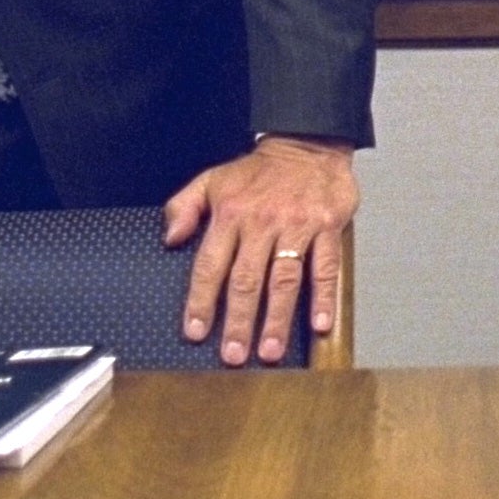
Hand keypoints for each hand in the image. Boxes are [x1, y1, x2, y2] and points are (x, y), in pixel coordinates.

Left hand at [164, 137, 357, 366]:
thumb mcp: (212, 179)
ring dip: (276, 318)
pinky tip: (319, 324)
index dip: (201, 300)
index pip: (211, 265)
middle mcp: (263, 223)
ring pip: (284, 279)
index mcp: (232, 214)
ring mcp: (297, 227)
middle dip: (238, 321)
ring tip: (269, 351)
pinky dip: (324, 296)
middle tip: (233, 355)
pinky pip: (326, 266)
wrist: (308, 143)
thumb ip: (184, 207)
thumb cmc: (259, 171)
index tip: (195, 332)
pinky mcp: (328, 227)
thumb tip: (170, 239)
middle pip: (247, 280)